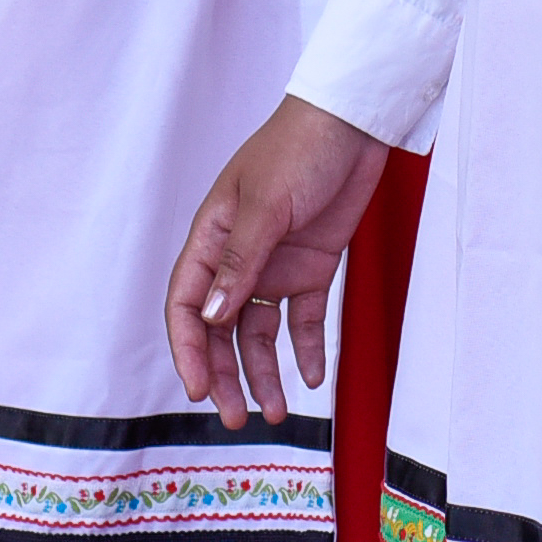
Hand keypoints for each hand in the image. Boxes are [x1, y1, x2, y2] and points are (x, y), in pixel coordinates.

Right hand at [164, 98, 392, 427]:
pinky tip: (311, 378)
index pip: (188, 304)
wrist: (353, 123)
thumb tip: (213, 316)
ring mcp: (275, 263)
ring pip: (258, 331)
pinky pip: (303, 318)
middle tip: (237, 417)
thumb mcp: (266, 204)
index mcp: (213, 236)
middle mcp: (238, 256)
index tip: (199, 390)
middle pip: (220, 328)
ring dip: (263, 371)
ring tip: (275, 411)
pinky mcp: (311, 265)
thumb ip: (241, 261)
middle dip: (224, 374)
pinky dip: (305, 349)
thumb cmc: (298, 148)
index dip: (189, 350)